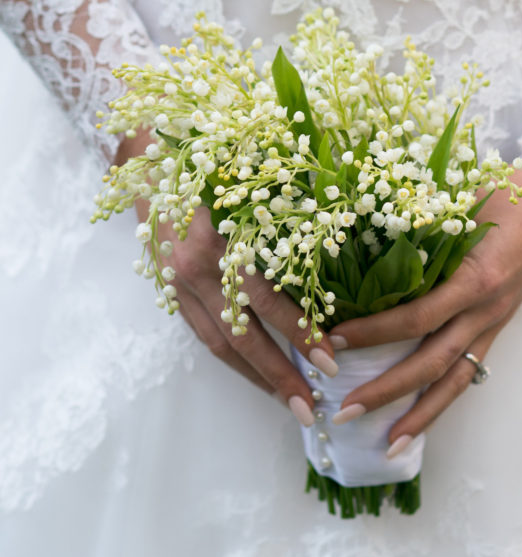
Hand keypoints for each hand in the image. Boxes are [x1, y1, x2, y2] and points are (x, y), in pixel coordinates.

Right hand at [114, 134, 337, 425]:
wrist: (148, 149)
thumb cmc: (212, 154)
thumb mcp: (250, 173)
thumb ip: (288, 205)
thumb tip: (339, 232)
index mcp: (221, 239)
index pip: (266, 300)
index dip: (300, 331)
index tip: (331, 358)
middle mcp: (196, 267)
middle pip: (241, 335)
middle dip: (279, 374)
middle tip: (312, 406)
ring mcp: (178, 282)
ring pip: (219, 343)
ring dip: (256, 376)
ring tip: (290, 403)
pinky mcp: (170, 288)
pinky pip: (203, 332)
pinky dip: (232, 358)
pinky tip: (257, 374)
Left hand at [329, 154, 521, 452]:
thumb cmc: (504, 192)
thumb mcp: (457, 204)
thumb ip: (417, 230)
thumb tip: (355, 247)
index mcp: (474, 277)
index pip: (416, 316)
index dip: (373, 332)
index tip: (331, 339)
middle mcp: (486, 309)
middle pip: (430, 362)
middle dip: (385, 391)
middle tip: (342, 412)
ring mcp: (494, 323)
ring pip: (453, 380)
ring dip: (418, 415)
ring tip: (385, 443)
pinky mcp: (498, 329)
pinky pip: (468, 371)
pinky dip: (441, 398)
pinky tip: (416, 418)